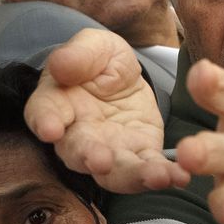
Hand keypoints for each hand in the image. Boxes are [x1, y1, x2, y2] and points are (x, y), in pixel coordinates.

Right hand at [25, 28, 188, 193]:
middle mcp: (77, 135)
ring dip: (133, 177)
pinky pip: (149, 167)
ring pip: (114, 172)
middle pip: (78, 153)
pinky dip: (164, 175)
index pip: (43, 114)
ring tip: (156, 177)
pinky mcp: (139, 153)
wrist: (124, 75)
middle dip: (89, 158)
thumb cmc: (98, 61)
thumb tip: (60, 66)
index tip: (50, 130)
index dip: (45, 122)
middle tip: (99, 161)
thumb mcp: (93, 46)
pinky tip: (180, 176)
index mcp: (56, 104)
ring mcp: (109, 149)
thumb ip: (78, 54)